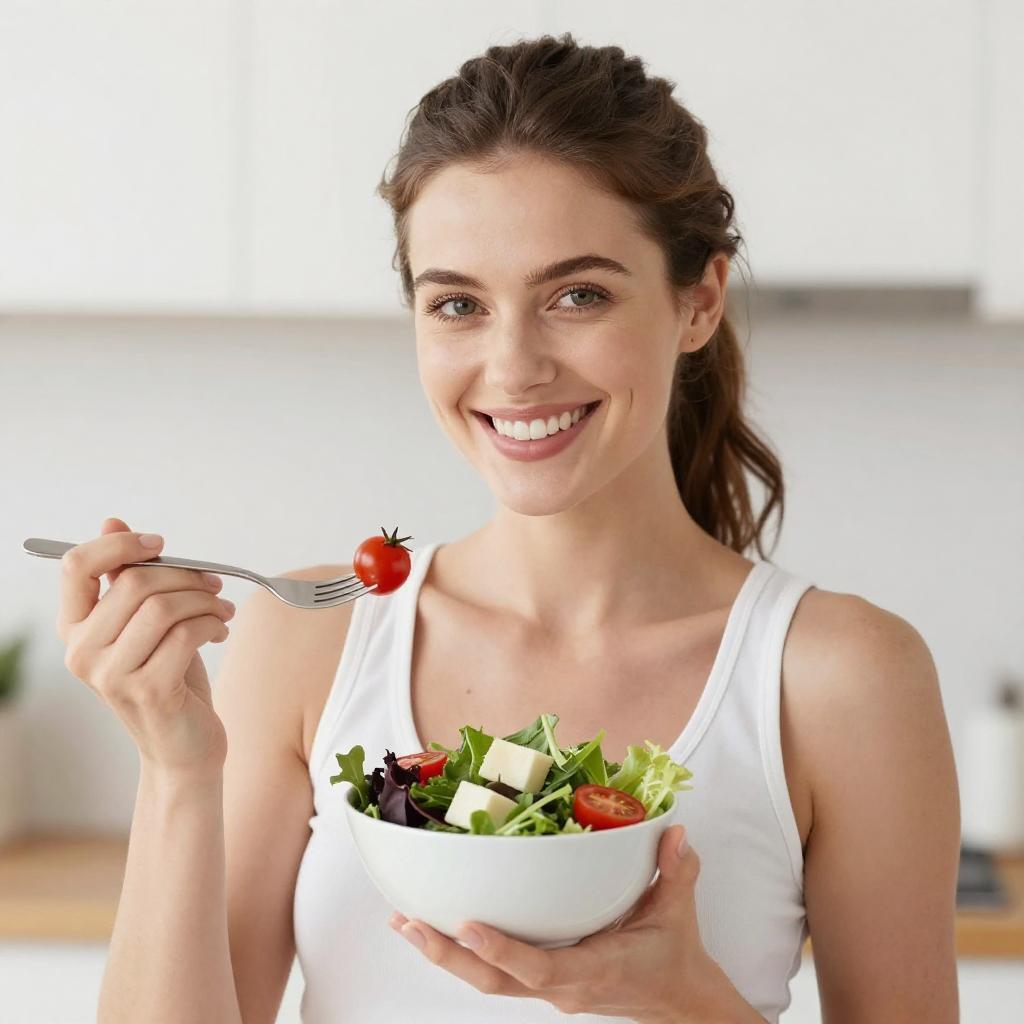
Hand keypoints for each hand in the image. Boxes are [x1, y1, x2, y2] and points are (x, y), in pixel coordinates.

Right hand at [57, 517, 236, 777]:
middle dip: (186, 575)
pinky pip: (187, 634)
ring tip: (223, 608)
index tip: (160, 545)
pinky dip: (213, 623)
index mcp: (75, 629)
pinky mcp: (148, 691)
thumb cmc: (168, 678)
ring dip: (205, 599)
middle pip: (134, 582)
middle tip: (214, 582)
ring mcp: (112, 676)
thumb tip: (113, 522)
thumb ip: (126, 578)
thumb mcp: (145, 624)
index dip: (120, 544)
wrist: (183, 748)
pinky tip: (220, 630)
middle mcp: (82, 653)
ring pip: (164, 606)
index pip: (75, 567)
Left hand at [388, 824, 746, 1021]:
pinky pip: (496, 972)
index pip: (542, 969)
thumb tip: (674, 832)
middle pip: (496, 980)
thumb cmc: (673, 953)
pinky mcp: (540, 982)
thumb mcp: (678, 910)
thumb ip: (677, 870)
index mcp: (595, 969)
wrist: (677, 1000)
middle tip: (409, 924)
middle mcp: (564, 986)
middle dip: (449, 954)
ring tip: (405, 923)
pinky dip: (463, 953)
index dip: (503, 950)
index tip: (468, 926)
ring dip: (444, 953)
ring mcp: (549, 989)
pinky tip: (435, 928)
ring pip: (488, 979)